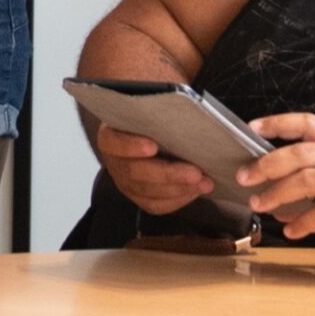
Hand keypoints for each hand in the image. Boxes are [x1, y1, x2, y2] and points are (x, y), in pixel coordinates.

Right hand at [94, 124, 213, 214]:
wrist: (144, 132)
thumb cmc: (148, 119)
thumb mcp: (148, 111)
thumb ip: (159, 115)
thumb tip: (182, 117)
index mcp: (110, 136)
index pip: (112, 142)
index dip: (130, 146)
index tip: (152, 146)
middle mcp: (114, 161)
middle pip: (135, 172)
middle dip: (168, 174)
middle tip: (195, 173)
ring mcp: (124, 182)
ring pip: (147, 192)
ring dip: (179, 189)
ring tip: (204, 183)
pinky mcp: (138, 196)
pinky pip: (155, 204)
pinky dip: (178, 200)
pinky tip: (194, 191)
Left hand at [235, 114, 314, 251]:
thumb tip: (284, 183)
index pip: (307, 123)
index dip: (278, 123)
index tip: (252, 128)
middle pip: (298, 153)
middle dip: (266, 165)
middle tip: (245, 176)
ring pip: (306, 181)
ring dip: (277, 194)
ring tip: (261, 204)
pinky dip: (302, 224)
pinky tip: (291, 230)